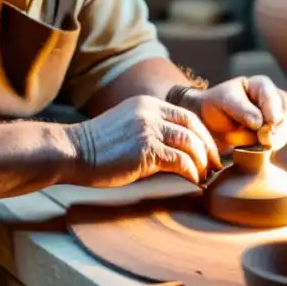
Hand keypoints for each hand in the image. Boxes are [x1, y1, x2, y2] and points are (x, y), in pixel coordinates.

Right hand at [67, 95, 221, 187]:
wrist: (71, 151)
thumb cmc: (96, 147)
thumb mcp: (126, 127)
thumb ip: (149, 131)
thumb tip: (174, 152)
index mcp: (147, 104)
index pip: (186, 115)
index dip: (202, 134)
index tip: (208, 151)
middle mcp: (150, 112)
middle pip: (193, 126)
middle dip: (208, 147)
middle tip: (215, 165)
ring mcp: (148, 129)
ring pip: (190, 142)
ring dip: (202, 162)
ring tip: (205, 176)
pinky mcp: (146, 149)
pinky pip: (180, 160)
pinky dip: (191, 172)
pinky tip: (193, 181)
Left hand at [180, 76, 286, 154]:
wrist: (213, 121)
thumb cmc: (217, 106)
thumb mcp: (223, 103)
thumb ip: (241, 110)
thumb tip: (260, 123)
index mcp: (259, 84)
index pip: (272, 95)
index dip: (272, 109)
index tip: (271, 123)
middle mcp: (274, 96)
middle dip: (278, 126)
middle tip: (265, 139)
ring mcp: (280, 112)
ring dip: (277, 136)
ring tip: (260, 143)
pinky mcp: (281, 128)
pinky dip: (277, 142)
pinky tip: (265, 145)